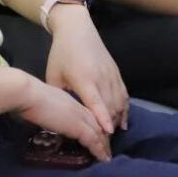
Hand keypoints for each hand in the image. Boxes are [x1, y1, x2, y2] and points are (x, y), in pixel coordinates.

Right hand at [17, 78, 111, 161]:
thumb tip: (52, 118)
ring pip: (99, 133)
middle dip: (103, 138)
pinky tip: (103, 158)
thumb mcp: (46, 104)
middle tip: (107, 150)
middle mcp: (80, 109)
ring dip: (104, 146)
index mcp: (72, 103)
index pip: (89, 117)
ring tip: (107, 157)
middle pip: (97, 125)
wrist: (30, 96)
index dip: (95, 127)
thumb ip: (54, 111)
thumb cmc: (31, 98)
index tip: (98, 137)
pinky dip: (99, 150)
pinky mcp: (78, 127)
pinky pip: (93, 140)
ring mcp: (81, 117)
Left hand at [45, 7, 129, 132]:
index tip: (108, 132)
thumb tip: (58, 117)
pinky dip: (124, 109)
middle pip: (110, 106)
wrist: (77, 29)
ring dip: (117, 120)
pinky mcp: (117, 73)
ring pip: (119, 102)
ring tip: (111, 137)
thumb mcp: (53, 75)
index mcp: (84, 79)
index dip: (103, 117)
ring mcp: (111, 75)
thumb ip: (58, 96)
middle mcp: (101, 77)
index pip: (96, 102)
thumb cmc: (61, 53)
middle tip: (105, 147)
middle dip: (109, 127)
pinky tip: (122, 122)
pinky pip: (124, 95)